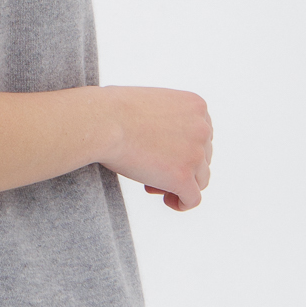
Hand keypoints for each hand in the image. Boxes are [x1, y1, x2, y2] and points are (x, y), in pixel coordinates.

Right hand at [102, 87, 212, 212]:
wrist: (103, 121)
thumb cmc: (113, 109)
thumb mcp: (151, 103)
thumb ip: (167, 118)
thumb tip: (165, 143)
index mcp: (196, 106)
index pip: (202, 135)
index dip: (182, 148)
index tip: (160, 152)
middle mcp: (202, 128)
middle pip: (202, 158)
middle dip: (179, 166)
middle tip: (151, 169)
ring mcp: (195, 154)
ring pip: (200, 179)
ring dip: (180, 184)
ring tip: (152, 184)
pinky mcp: (183, 177)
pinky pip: (193, 199)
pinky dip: (182, 203)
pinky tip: (168, 200)